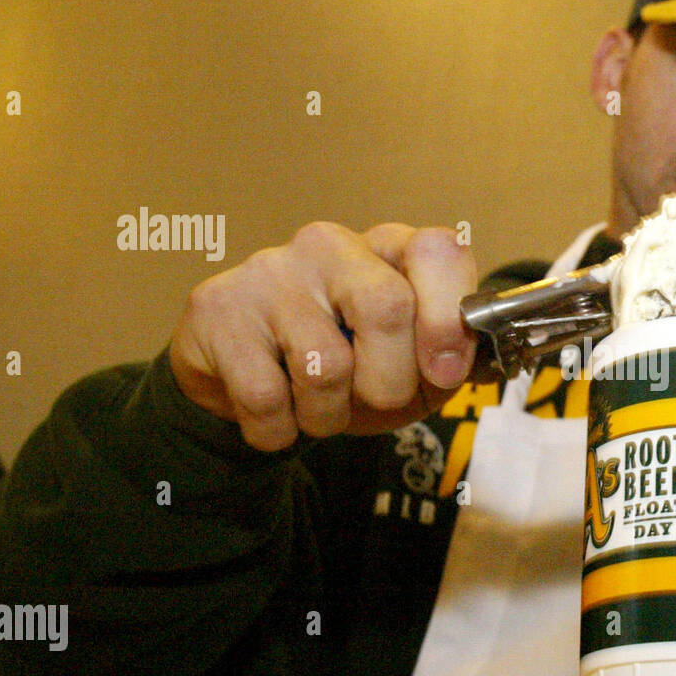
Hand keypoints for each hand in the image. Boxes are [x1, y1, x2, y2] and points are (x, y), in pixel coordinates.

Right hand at [169, 221, 477, 450]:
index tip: (444, 372)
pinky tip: (276, 412)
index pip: (438, 253)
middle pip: (387, 308)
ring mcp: (270, 271)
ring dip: (330, 415)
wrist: (251, 387)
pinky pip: (267, 397)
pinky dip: (280, 429)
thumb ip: (448, 358)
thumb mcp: (412, 367)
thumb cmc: (348, 368)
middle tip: (373, 398)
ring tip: (318, 404)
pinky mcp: (217, 308)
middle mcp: (330, 246)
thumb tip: (457, 362)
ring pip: (326, 365)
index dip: (447, 318)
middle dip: (391, 382)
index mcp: (389, 250)